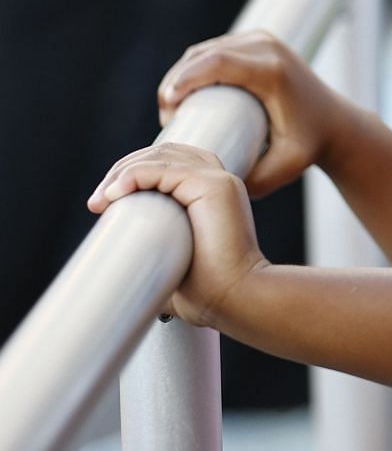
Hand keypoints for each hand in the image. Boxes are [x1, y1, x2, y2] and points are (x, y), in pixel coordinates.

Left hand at [88, 143, 269, 327]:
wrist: (234, 298)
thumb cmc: (205, 290)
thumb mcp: (171, 259)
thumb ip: (153, 252)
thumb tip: (115, 269)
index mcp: (211, 191)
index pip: (169, 160)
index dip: (132, 171)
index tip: (104, 201)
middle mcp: (218, 179)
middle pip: (163, 152)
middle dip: (123, 169)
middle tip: (97, 202)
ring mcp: (219, 180)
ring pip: (162, 155)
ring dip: (123, 172)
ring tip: (101, 200)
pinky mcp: (214, 186)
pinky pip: (166, 168)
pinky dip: (134, 176)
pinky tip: (114, 194)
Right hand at [158, 31, 373, 198]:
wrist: (336, 123)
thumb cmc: (309, 147)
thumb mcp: (285, 168)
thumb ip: (252, 183)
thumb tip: (208, 183)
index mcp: (273, 72)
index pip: (217, 63)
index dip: (184, 79)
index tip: (167, 108)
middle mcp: (269, 49)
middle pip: (205, 54)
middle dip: (176, 81)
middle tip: (167, 117)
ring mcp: (264, 41)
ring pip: (206, 50)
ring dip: (182, 73)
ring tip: (173, 110)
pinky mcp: (259, 42)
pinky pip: (216, 48)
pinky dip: (194, 65)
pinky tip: (182, 89)